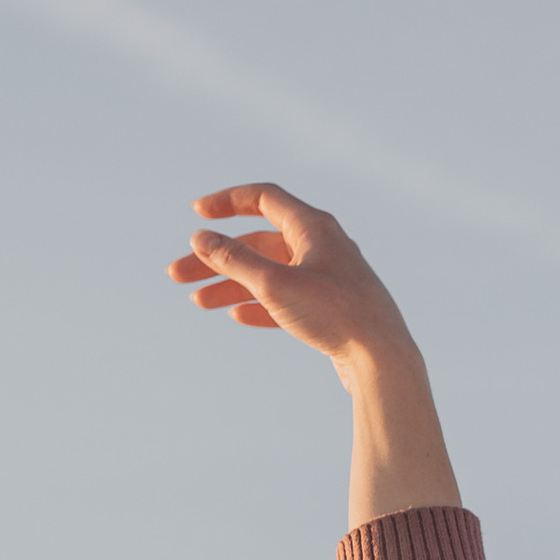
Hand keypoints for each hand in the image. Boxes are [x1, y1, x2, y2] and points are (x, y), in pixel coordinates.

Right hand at [168, 184, 409, 371]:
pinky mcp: (331, 310)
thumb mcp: (275, 283)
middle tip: (177, 275)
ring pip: (270, 274)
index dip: (227, 201)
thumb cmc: (335, 315)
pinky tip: (238, 315)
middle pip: (259, 243)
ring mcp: (328, 279)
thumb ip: (235, 260)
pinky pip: (288, 300)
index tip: (196, 214)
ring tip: (199, 301)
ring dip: (232, 284)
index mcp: (314, 227)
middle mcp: (323, 247)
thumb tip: (201, 239)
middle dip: (217, 258)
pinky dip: (261, 305)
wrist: (382, 360)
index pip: (264, 198)